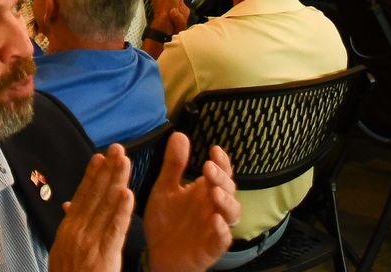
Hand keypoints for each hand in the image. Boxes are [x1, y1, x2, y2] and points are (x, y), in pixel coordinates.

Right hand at [49, 145, 131, 270]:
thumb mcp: (63, 253)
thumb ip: (70, 230)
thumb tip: (69, 205)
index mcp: (67, 231)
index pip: (82, 197)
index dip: (92, 176)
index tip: (101, 156)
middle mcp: (75, 233)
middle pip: (94, 196)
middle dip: (107, 171)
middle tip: (118, 148)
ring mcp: (87, 244)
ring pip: (105, 207)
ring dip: (116, 182)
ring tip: (126, 161)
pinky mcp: (101, 257)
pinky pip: (114, 231)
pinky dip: (120, 212)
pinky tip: (127, 194)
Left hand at [143, 133, 237, 271]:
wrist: (157, 256)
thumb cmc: (165, 222)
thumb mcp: (164, 189)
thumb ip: (173, 165)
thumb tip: (180, 134)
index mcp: (205, 191)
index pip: (220, 172)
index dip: (222, 161)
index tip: (214, 149)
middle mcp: (214, 207)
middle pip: (228, 189)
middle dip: (221, 178)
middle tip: (208, 168)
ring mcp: (215, 227)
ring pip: (232, 213)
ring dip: (226, 201)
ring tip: (214, 191)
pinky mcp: (212, 247)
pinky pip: (223, 239)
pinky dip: (222, 230)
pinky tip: (215, 221)